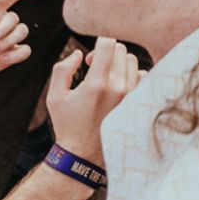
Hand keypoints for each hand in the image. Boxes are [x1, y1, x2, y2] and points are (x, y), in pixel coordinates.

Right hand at [45, 40, 144, 156]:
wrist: (84, 155)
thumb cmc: (68, 125)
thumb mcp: (55, 97)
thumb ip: (63, 69)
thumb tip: (79, 54)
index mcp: (97, 84)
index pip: (108, 44)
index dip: (97, 45)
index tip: (89, 60)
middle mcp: (118, 88)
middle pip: (121, 50)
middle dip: (107, 54)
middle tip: (95, 69)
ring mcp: (131, 96)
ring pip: (132, 61)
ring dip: (119, 64)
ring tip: (107, 79)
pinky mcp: (138, 103)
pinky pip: (143, 76)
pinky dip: (132, 76)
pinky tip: (119, 87)